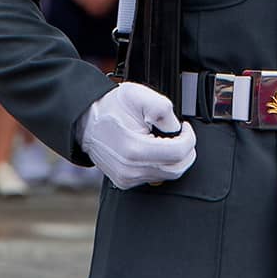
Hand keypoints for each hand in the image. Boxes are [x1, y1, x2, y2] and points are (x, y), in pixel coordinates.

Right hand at [79, 83, 197, 187]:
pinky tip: (154, 149)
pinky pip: (154, 177)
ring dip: (174, 158)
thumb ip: (163, 109)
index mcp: (135, 149)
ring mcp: (127, 178)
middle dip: (185, 150)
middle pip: (176, 168)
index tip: (185, 128)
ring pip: (167, 175)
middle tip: (180, 135)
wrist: (87, 120)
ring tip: (164, 139)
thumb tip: (177, 129)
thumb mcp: (139, 95)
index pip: (179, 153)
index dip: (189, 138)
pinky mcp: (125, 182)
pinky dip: (161, 164)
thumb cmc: (110, 107)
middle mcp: (130, 168)